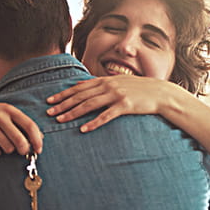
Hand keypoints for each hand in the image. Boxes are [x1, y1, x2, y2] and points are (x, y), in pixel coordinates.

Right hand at [0, 104, 42, 156]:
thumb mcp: (4, 114)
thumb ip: (21, 123)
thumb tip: (41, 137)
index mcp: (8, 109)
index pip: (29, 125)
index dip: (37, 140)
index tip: (39, 150)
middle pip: (20, 140)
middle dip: (24, 150)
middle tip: (22, 152)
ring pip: (8, 148)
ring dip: (7, 150)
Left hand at [46, 75, 182, 131]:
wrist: (161, 93)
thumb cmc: (140, 90)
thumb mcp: (120, 83)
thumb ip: (102, 84)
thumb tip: (84, 86)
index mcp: (106, 80)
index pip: (79, 87)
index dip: (63, 94)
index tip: (50, 100)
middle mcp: (108, 86)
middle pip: (80, 96)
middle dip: (63, 104)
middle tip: (49, 112)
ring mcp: (117, 95)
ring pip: (89, 105)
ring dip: (73, 112)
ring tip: (60, 120)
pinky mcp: (125, 106)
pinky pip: (106, 116)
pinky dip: (94, 123)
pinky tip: (84, 129)